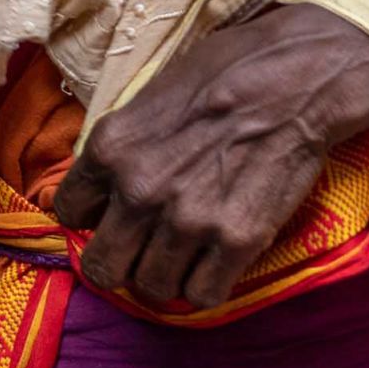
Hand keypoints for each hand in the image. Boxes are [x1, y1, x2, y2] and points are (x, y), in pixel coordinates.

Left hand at [50, 2, 368, 310]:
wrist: (300, 77)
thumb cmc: (227, 70)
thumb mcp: (151, 94)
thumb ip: (123, 144)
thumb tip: (105, 182)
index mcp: (111, 147)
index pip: (68, 213)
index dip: (91, 217)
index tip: (111, 214)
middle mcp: (140, 190)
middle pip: (102, 267)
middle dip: (119, 262)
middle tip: (142, 250)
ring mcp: (187, 220)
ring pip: (150, 289)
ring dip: (164, 278)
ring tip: (182, 257)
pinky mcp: (236, 241)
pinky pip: (201, 297)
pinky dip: (205, 287)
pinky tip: (213, 265)